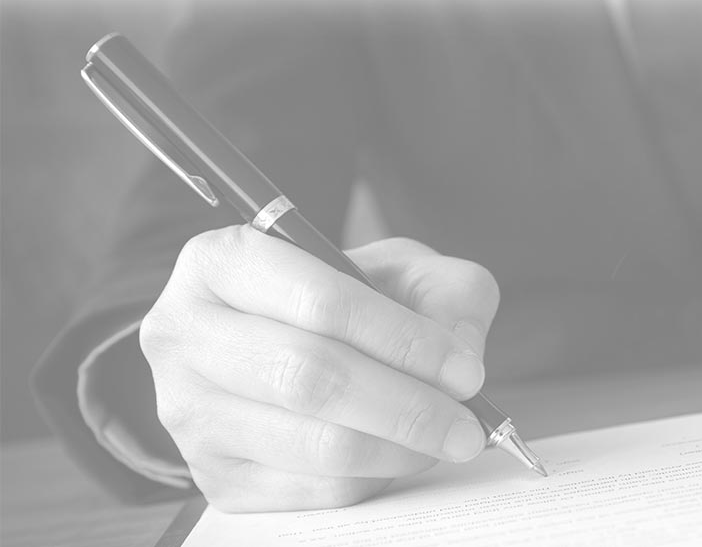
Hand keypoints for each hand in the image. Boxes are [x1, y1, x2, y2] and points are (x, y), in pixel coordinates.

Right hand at [141, 230, 498, 511]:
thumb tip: (459, 358)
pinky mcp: (213, 476)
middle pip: (310, 378)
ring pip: (313, 443)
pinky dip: (371, 479)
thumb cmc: (348, 300)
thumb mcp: (403, 269)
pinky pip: (310, 490)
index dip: (403, 341)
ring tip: (445, 440)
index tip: (465, 371)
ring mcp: (188, 412)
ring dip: (398, 449)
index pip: (319, 301)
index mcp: (222, 261)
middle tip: (468, 425)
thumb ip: (446, 295)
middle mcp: (183, 335)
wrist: (291, 345)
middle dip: (408, 407)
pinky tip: (397, 456)